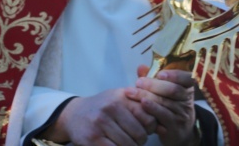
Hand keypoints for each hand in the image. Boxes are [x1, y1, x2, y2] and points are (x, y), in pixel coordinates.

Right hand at [40, 88, 156, 145]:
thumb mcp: (120, 99)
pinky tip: (115, 144)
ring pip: (128, 144)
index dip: (151, 127)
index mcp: (120, 96)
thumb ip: (140, 106)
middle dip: (140, 141)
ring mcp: (100, 123)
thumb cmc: (102, 108)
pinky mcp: (92, 138)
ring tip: (125, 142)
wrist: (74, 114)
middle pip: (139, 134)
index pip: (148, 116)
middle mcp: (110, 107)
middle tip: (135, 139)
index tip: (145, 129)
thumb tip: (164, 124)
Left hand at [124, 65, 196, 145]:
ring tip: (132, 93)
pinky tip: (140, 106)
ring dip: (147, 97)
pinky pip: (162, 118)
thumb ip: (153, 78)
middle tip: (138, 82)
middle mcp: (187, 100)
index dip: (174, 75)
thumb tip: (141, 67)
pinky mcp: (175, 128)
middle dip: (153, 85)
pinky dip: (150, 111)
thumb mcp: (163, 90)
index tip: (159, 74)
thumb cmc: (168, 105)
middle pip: (173, 90)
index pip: (187, 78)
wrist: (179, 131)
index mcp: (187, 87)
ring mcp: (182, 115)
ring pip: (165, 104)